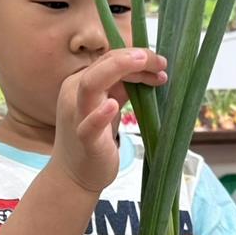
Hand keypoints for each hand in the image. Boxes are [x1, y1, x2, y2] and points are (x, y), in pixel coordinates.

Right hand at [52, 48, 166, 193]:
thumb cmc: (95, 139)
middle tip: (161, 61)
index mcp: (79, 84)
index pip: (108, 60)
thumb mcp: (108, 107)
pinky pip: (88, 126)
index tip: (160, 64)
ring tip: (142, 62)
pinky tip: (112, 105)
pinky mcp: (84, 140)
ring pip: (90, 85)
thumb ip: (122, 88)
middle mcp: (74, 95)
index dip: (135, 57)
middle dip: (133, 58)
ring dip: (117, 70)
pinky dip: (100, 114)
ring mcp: (77, 117)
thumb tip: (146, 70)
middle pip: (102, 65)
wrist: (74, 176)